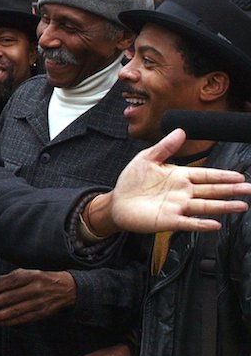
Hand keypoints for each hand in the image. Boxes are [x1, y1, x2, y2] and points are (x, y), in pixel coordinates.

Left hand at [0, 268, 75, 325]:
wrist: (68, 289)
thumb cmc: (42, 279)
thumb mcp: (30, 272)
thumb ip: (13, 277)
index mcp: (33, 275)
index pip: (13, 280)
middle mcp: (37, 288)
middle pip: (13, 296)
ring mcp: (41, 302)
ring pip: (18, 310)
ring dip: (1, 316)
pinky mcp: (43, 313)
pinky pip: (25, 319)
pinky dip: (12, 322)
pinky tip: (1, 323)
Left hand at [86, 129, 250, 235]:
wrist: (117, 202)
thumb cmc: (131, 181)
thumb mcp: (146, 158)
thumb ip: (164, 147)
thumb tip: (180, 131)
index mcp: (179, 176)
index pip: (206, 175)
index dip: (222, 175)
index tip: (240, 176)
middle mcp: (183, 192)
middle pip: (211, 191)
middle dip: (231, 190)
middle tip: (249, 190)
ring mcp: (178, 207)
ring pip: (205, 207)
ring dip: (223, 207)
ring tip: (241, 206)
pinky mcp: (169, 220)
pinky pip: (188, 223)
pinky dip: (201, 224)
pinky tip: (215, 224)